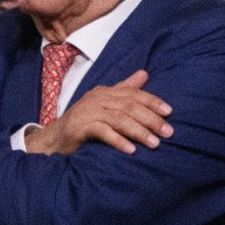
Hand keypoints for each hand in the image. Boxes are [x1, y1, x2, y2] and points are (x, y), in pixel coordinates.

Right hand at [24, 70, 171, 155]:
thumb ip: (124, 89)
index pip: (133, 94)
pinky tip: (131, 150)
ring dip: (139, 131)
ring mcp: (88, 112)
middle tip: (168, 132)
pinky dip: (118, 140)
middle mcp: (97, 98)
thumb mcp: (104, 103)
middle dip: (151, 119)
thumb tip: (144, 73)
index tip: (169, 112)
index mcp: (105, 92)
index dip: (152, 102)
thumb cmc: (83, 122)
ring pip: (119, 119)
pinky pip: (102, 132)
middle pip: (129, 106)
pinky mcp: (79, 126)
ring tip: (154, 143)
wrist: (54, 138)